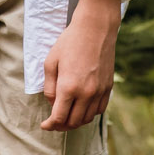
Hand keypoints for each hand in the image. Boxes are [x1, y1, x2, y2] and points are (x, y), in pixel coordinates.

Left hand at [41, 0, 122, 130]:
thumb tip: (53, 104)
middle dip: (61, 126)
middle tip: (54, 122)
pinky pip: (100, 110)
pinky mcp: (108, 87)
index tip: (45, 125)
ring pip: (88, 118)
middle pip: (73, 122)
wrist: (95, 29)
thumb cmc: (69, 42)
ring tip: (68, 116)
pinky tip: (82, 108)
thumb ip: (50, 87)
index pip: (59, 118)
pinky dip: (90, 114)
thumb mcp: (50, 62)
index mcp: (68, 87)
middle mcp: (86, 93)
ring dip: (76, 121)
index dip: (50, 125)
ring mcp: (99, 91)